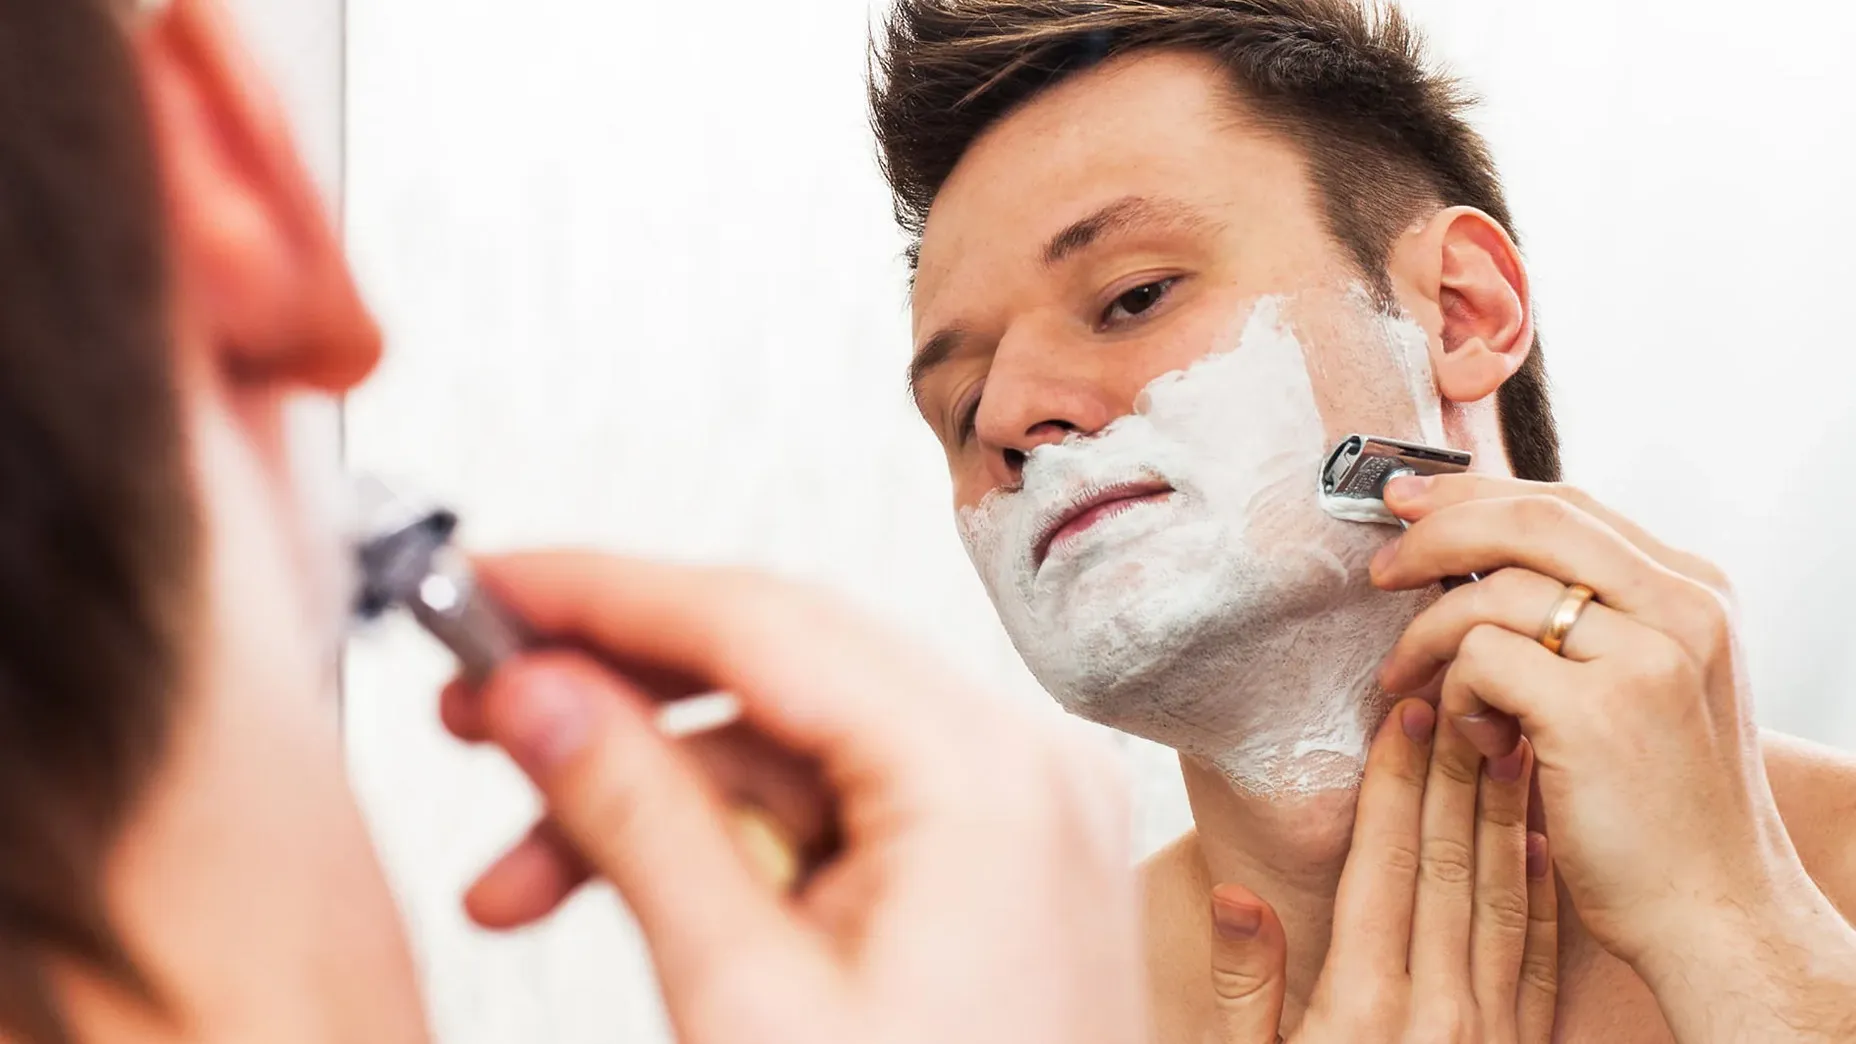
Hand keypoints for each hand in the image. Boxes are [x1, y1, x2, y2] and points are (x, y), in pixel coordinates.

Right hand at [435, 552, 1145, 1043]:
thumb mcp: (745, 1001)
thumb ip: (635, 821)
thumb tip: (536, 694)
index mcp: (987, 778)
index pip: (765, 622)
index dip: (604, 593)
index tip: (487, 585)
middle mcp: (1017, 769)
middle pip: (778, 667)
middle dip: (613, 695)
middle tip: (474, 708)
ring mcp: (1011, 816)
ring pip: (789, 748)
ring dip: (646, 796)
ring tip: (514, 876)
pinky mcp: (986, 867)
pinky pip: (832, 810)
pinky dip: (723, 844)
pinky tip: (617, 891)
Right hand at [1203, 699, 1557, 1042]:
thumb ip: (1244, 986)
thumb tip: (1233, 894)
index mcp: (1361, 1006)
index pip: (1381, 866)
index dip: (1392, 786)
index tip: (1403, 718)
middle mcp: (1435, 1011)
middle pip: (1445, 867)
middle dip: (1450, 775)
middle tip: (1459, 701)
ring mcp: (1489, 1033)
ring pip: (1500, 900)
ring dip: (1503, 817)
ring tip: (1507, 745)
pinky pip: (1538, 962)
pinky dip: (1539, 896)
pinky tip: (1537, 845)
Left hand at [1372, 474, 1855, 1040]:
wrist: (1712, 913)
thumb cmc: (1661, 811)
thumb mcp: (1650, 688)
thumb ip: (1593, 620)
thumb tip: (1479, 562)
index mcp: (1696, 592)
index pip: (1568, 505)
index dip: (1476, 495)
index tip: (1410, 503)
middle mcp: (1684, 608)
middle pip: (1530, 520)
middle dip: (1435, 532)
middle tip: (1380, 568)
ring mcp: (1646, 655)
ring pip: (1492, 592)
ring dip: (1427, 635)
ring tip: (1409, 681)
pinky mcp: (1596, 709)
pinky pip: (1480, 658)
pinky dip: (1453, 692)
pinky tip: (1471, 737)